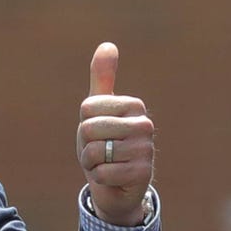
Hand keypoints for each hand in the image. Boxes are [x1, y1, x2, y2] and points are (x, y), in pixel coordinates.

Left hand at [76, 42, 155, 226]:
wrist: (118, 185)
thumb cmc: (106, 144)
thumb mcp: (99, 112)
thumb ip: (102, 79)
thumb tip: (108, 45)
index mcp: (134, 105)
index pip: (87, 109)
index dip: (84, 125)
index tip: (98, 134)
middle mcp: (145, 124)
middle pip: (89, 129)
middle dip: (86, 146)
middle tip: (101, 152)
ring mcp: (146, 149)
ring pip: (95, 152)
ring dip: (92, 164)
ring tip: (107, 164)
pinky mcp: (142, 174)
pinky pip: (102, 173)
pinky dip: (100, 179)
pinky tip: (112, 179)